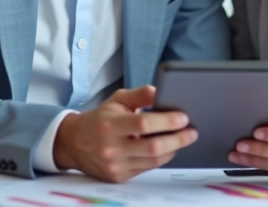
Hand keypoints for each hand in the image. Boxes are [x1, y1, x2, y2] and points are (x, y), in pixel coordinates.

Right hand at [53, 85, 197, 181]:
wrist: (74, 143)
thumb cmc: (100, 118)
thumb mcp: (117, 100)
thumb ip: (140, 95)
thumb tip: (161, 91)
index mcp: (110, 124)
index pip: (143, 124)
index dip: (167, 121)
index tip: (184, 118)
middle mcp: (111, 147)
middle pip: (152, 147)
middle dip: (178, 139)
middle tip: (192, 131)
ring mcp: (115, 165)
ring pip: (153, 160)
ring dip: (173, 149)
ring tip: (184, 138)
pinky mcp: (118, 176)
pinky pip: (147, 168)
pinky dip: (161, 158)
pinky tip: (169, 148)